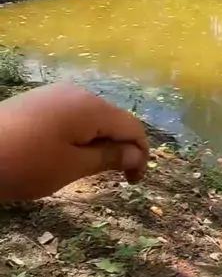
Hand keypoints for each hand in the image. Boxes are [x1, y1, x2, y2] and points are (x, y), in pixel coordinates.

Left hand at [0, 84, 148, 199]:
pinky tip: (69, 155)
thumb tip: (136, 153)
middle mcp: (77, 93)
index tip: (133, 183)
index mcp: (91, 108)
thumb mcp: (73, 167)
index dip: (141, 155)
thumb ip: (109, 157)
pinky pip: (73, 116)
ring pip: (93, 118)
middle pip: (114, 120)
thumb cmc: (27, 164)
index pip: (132, 127)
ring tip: (90, 170)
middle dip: (121, 148)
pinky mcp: (39, 101)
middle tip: (116, 179)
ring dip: (101, 143)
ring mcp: (56, 95)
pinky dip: (82, 136)